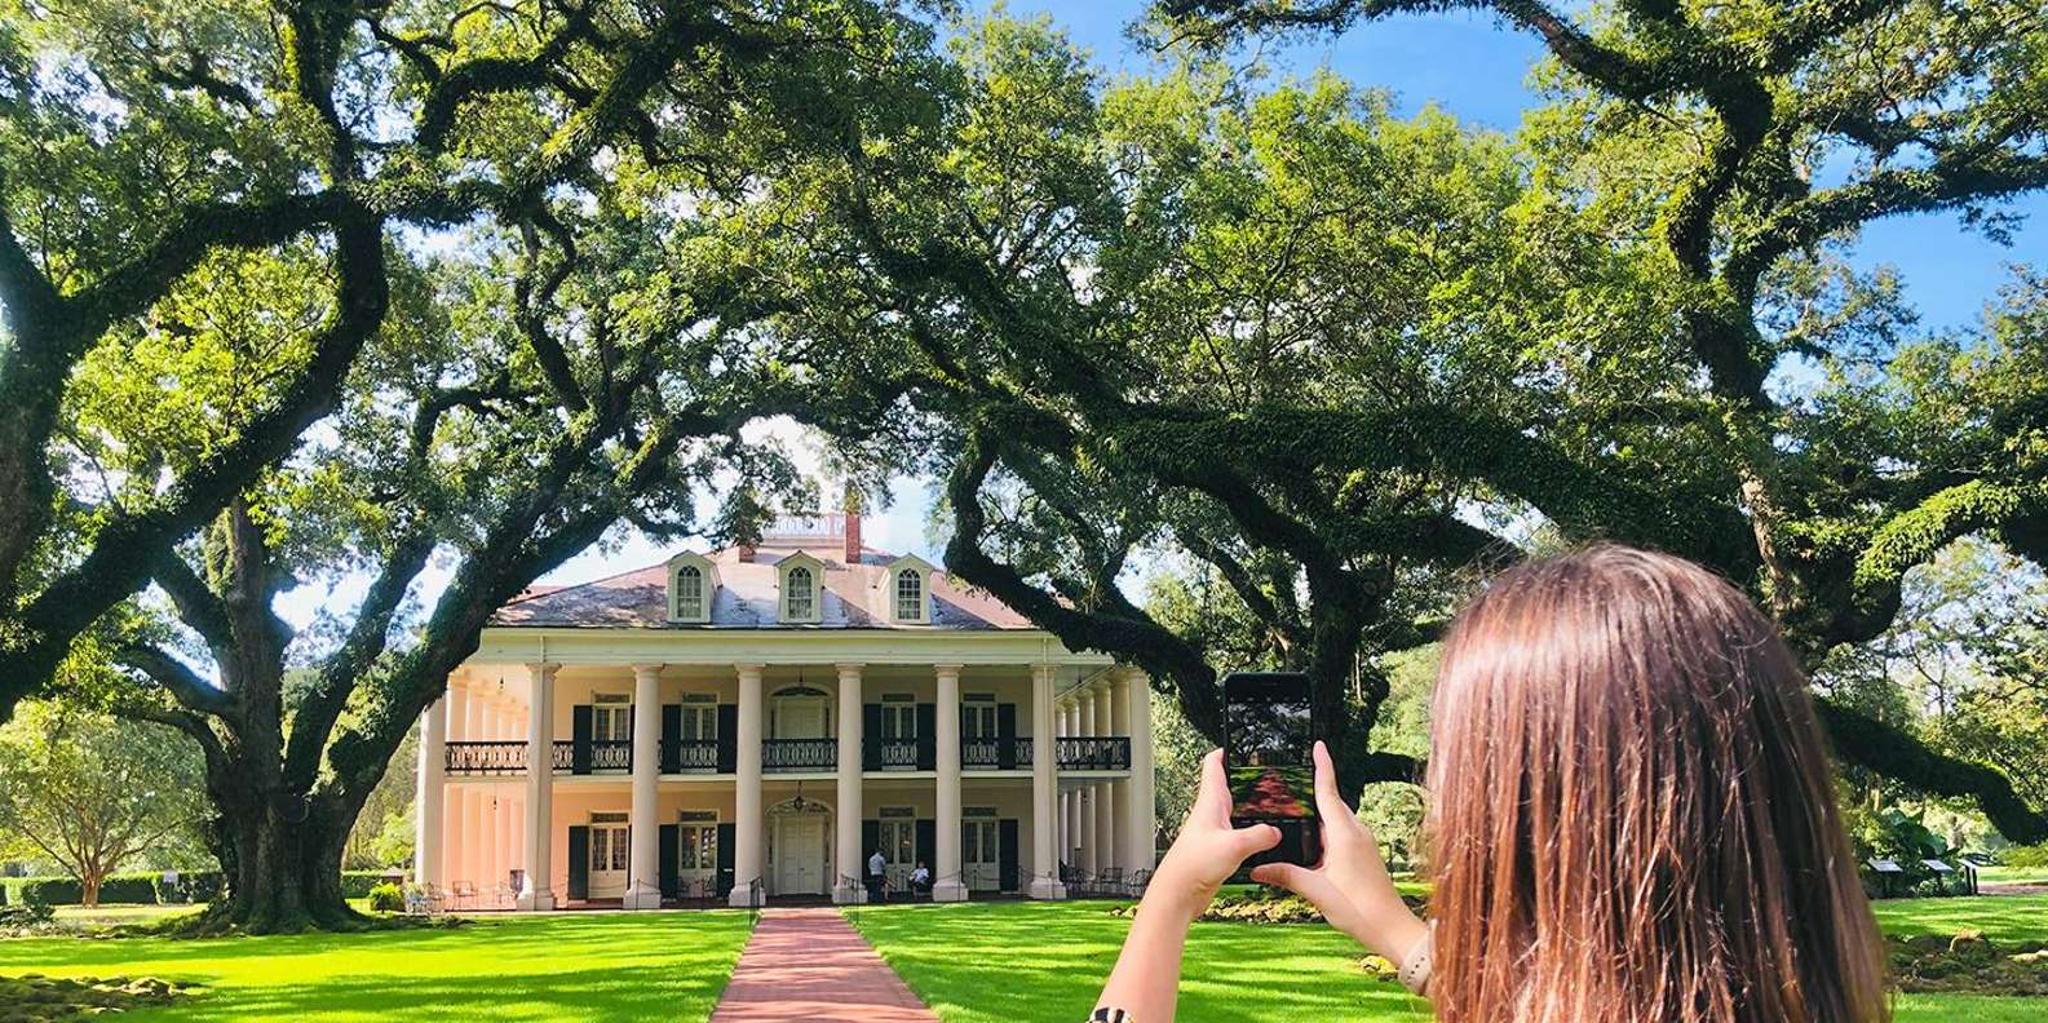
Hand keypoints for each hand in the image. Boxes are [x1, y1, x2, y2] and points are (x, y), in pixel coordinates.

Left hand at [1145, 748, 1280, 921]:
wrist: (1178, 893)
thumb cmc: (1193, 865)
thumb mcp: (1234, 845)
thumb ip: (1259, 835)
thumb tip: (1275, 832)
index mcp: (1210, 802)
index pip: (1214, 765)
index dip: (1225, 751)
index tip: (1236, 743)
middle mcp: (1210, 813)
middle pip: (1227, 787)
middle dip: (1243, 778)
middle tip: (1261, 772)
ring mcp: (1213, 831)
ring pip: (1233, 811)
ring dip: (1248, 807)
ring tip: (1267, 803)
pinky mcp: (1217, 849)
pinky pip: (1237, 834)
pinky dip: (1250, 832)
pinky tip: (1261, 840)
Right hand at [1251, 741, 1426, 961]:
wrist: (1390, 928)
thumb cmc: (1359, 908)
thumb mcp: (1316, 890)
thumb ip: (1286, 875)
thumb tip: (1257, 869)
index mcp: (1345, 834)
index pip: (1329, 791)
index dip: (1322, 766)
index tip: (1318, 745)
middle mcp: (1356, 832)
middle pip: (1330, 803)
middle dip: (1310, 793)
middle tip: (1286, 785)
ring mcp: (1363, 842)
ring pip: (1335, 820)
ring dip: (1317, 816)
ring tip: (1293, 814)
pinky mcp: (1363, 854)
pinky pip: (1341, 833)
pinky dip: (1325, 832)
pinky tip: (1310, 844)